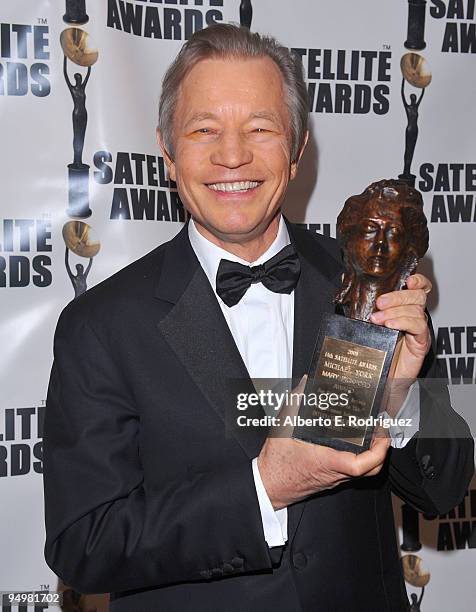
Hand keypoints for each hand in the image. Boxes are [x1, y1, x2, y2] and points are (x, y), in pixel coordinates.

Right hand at [257, 377, 389, 509]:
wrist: (269, 486)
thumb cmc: (276, 463)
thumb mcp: (283, 427)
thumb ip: (295, 403)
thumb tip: (306, 384)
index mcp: (326, 461)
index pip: (360, 465)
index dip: (378, 452)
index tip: (383, 434)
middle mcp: (334, 473)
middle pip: (370, 470)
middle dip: (382, 451)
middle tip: (383, 431)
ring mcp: (334, 479)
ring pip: (363, 473)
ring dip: (373, 455)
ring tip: (373, 435)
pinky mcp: (330, 480)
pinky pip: (353, 472)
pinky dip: (361, 459)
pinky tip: (355, 444)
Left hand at [369, 273, 431, 380]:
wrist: (380, 376)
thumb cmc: (374, 348)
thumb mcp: (365, 321)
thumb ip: (359, 301)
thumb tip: (346, 280)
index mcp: (403, 307)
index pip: (418, 288)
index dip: (417, 280)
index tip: (407, 280)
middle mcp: (414, 315)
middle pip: (416, 296)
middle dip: (397, 297)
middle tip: (380, 303)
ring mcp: (418, 328)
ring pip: (416, 310)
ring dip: (395, 311)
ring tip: (378, 319)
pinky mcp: (421, 342)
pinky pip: (418, 326)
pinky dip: (403, 322)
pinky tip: (390, 325)